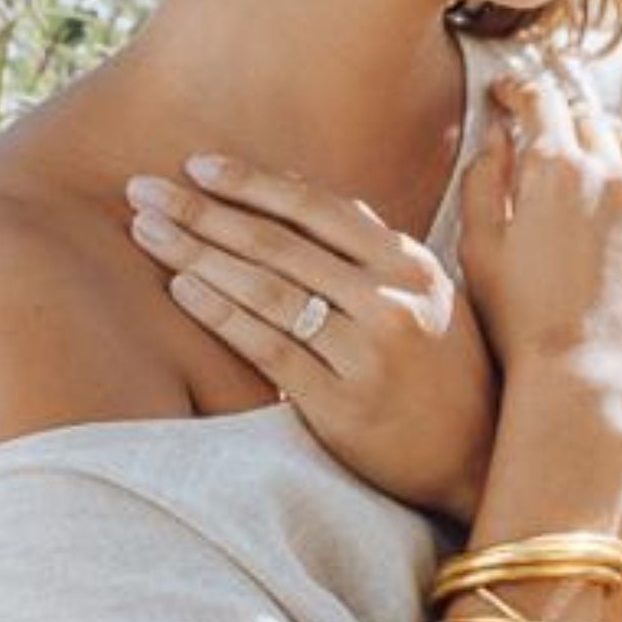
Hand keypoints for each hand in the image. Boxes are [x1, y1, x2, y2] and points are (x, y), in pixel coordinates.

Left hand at [125, 156, 500, 522]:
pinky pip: (270, 349)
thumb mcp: (426, 292)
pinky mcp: (343, 404)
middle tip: (142, 188)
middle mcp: (390, 298)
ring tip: (147, 231)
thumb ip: (367, 244)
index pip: (316, 207)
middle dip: (203, 211)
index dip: (251, 182)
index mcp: (408, 261)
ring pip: (268, 289)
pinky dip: (223, 314)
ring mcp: (367, 351)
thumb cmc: (444, 368)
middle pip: (279, 242)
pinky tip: (182, 290)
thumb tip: (293, 189)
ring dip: (199, 254)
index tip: (195, 165)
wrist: (479, 456)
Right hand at [456, 57, 621, 441]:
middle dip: (561, 116)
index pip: (541, 101)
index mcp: (556, 170)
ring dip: (611, 139)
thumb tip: (498, 138)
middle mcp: (613, 176)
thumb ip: (482, 181)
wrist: (587, 377)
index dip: (519, 89)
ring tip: (595, 152)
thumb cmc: (519, 319)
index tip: (506, 94)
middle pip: (590, 119)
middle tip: (544, 128)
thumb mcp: (479, 247)